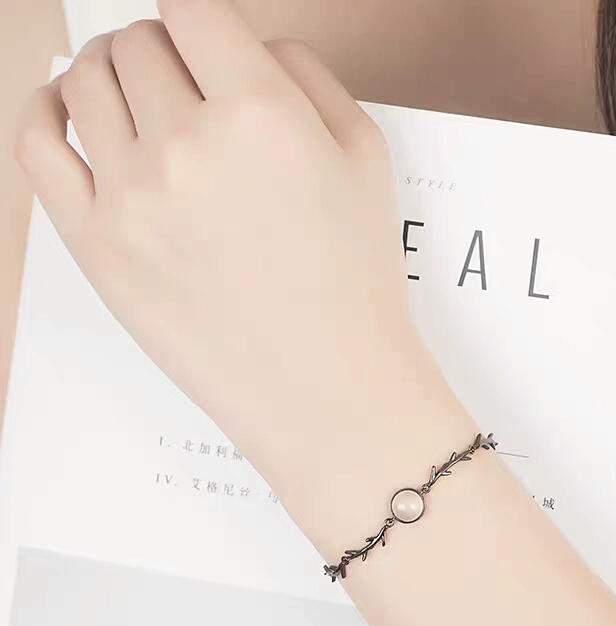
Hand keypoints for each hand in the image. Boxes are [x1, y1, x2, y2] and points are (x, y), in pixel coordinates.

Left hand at [14, 0, 461, 536]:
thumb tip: (255, 44)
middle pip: (137, 44)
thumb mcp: (367, 159)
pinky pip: (37, 147)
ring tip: (135, 97)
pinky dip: (44, 111)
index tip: (202, 38)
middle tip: (179, 78)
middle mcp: (187, 144)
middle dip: (160, 49)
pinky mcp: (97, 248)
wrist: (326, 386)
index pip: (191, 8)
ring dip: (110, 74)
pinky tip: (64, 110)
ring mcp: (132, 198)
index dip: (196, 18)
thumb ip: (310, 76)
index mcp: (260, 112)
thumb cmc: (357, 280)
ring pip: (85, 83)